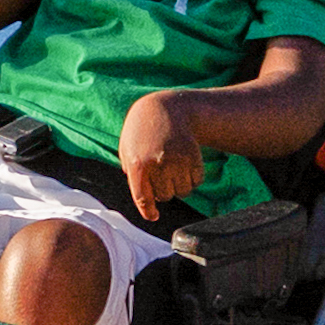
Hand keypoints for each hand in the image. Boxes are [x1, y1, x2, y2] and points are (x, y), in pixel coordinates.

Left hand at [114, 95, 206, 218]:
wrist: (166, 108)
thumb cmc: (142, 132)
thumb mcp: (127, 150)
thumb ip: (132, 175)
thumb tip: (145, 201)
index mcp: (138, 164)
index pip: (144, 198)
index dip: (149, 211)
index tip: (153, 216)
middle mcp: (159, 164)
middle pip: (165, 196)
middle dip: (163, 190)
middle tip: (161, 175)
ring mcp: (178, 160)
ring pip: (183, 191)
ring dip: (178, 185)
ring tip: (172, 169)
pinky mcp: (194, 156)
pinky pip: (196, 181)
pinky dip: (192, 178)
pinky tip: (185, 165)